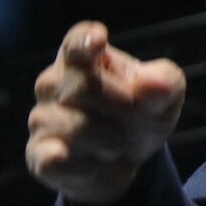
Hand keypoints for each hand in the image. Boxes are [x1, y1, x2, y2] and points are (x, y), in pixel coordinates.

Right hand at [26, 21, 185, 205]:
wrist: (127, 160)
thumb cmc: (141, 113)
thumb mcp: (165, 95)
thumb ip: (165, 82)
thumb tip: (152, 85)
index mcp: (83, 56)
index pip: (77, 42)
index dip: (85, 41)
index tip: (99, 39)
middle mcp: (53, 83)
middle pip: (83, 87)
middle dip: (122, 106)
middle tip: (134, 116)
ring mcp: (42, 118)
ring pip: (74, 127)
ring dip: (109, 140)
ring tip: (116, 143)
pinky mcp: (39, 155)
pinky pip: (53, 159)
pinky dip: (82, 165)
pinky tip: (94, 163)